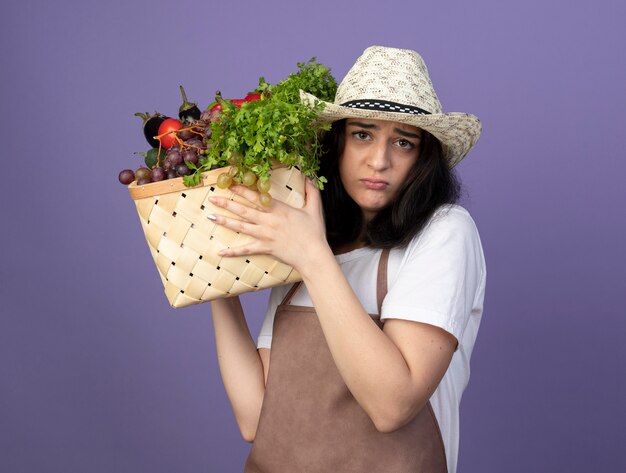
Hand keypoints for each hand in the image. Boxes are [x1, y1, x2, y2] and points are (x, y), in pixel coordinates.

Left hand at [207, 179, 328, 270]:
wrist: (313, 255)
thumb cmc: (314, 232)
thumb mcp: (314, 209)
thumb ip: (311, 192)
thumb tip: (310, 176)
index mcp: (279, 209)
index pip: (257, 197)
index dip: (243, 190)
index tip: (230, 184)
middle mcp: (269, 221)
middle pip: (244, 211)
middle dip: (227, 204)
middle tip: (212, 199)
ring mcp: (265, 235)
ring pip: (241, 227)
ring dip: (225, 221)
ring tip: (210, 217)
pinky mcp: (265, 248)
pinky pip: (246, 250)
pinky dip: (233, 252)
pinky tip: (220, 252)